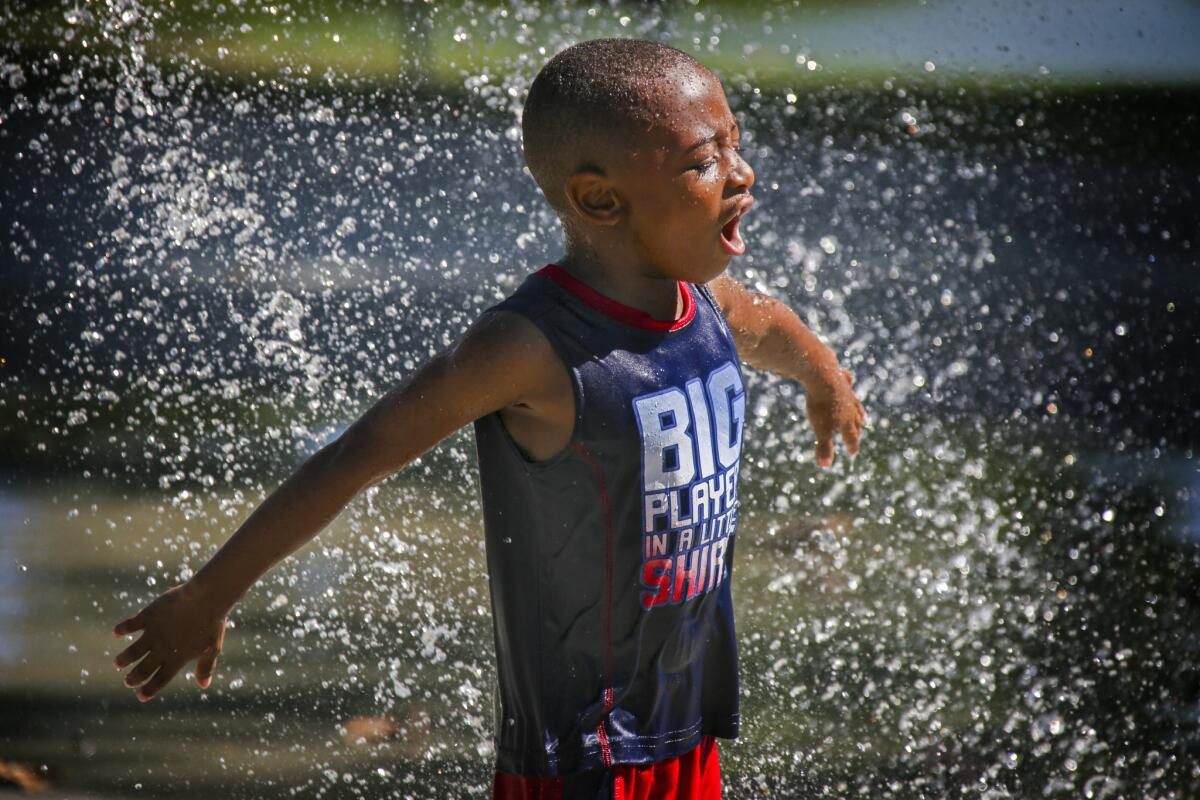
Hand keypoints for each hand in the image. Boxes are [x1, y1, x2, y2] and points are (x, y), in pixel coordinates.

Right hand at [112, 580, 228, 701]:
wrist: (205, 599)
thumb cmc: (212, 624)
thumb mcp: (211, 649)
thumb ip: (205, 668)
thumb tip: (204, 686)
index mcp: (176, 660)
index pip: (160, 680)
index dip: (149, 689)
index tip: (141, 696)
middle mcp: (161, 650)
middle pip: (143, 669)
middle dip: (134, 678)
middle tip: (128, 681)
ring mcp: (153, 634)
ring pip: (132, 652)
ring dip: (124, 659)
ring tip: (118, 663)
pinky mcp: (148, 617)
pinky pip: (131, 624)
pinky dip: (122, 628)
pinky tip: (117, 632)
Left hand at [805, 368, 866, 467]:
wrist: (823, 376)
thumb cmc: (821, 406)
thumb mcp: (821, 429)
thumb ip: (824, 447)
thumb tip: (825, 466)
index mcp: (846, 421)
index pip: (851, 437)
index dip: (852, 446)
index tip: (853, 453)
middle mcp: (849, 407)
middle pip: (855, 421)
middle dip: (857, 429)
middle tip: (859, 433)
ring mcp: (846, 391)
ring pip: (854, 403)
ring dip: (858, 410)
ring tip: (862, 415)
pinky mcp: (840, 377)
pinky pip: (846, 380)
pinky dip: (848, 382)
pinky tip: (849, 380)